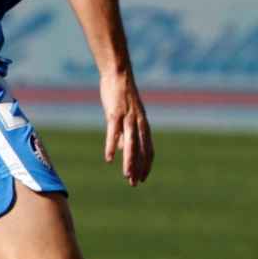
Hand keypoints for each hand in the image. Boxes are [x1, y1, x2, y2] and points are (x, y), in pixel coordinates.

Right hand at [100, 71, 153, 185]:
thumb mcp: (127, 117)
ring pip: (131, 144)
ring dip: (129, 161)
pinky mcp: (115, 113)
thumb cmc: (122, 96)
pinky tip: (109, 158)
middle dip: (139, 168)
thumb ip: (125, 134)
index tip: (143, 178)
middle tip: (135, 183)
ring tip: (126, 176)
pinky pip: (114, 132)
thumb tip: (124, 150)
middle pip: (141, 150)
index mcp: (143, 124)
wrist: (118, 75)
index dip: (146, 165)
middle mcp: (139, 123)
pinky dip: (112, 146)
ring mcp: (127, 118)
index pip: (148, 149)